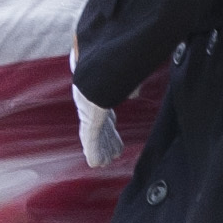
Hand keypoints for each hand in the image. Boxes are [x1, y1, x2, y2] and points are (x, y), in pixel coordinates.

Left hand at [72, 43, 121, 167]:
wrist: (101, 59)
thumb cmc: (113, 60)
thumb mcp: (125, 74)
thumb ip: (130, 84)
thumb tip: (135, 92)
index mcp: (98, 92)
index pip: (105, 116)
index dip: (110, 130)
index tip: (115, 139)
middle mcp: (90, 103)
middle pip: (101, 128)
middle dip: (106, 143)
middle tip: (110, 155)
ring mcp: (88, 111)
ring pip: (95, 137)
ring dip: (100, 151)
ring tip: (104, 162)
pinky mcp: (89, 118)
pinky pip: (90, 140)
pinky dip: (93, 152)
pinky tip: (94, 163)